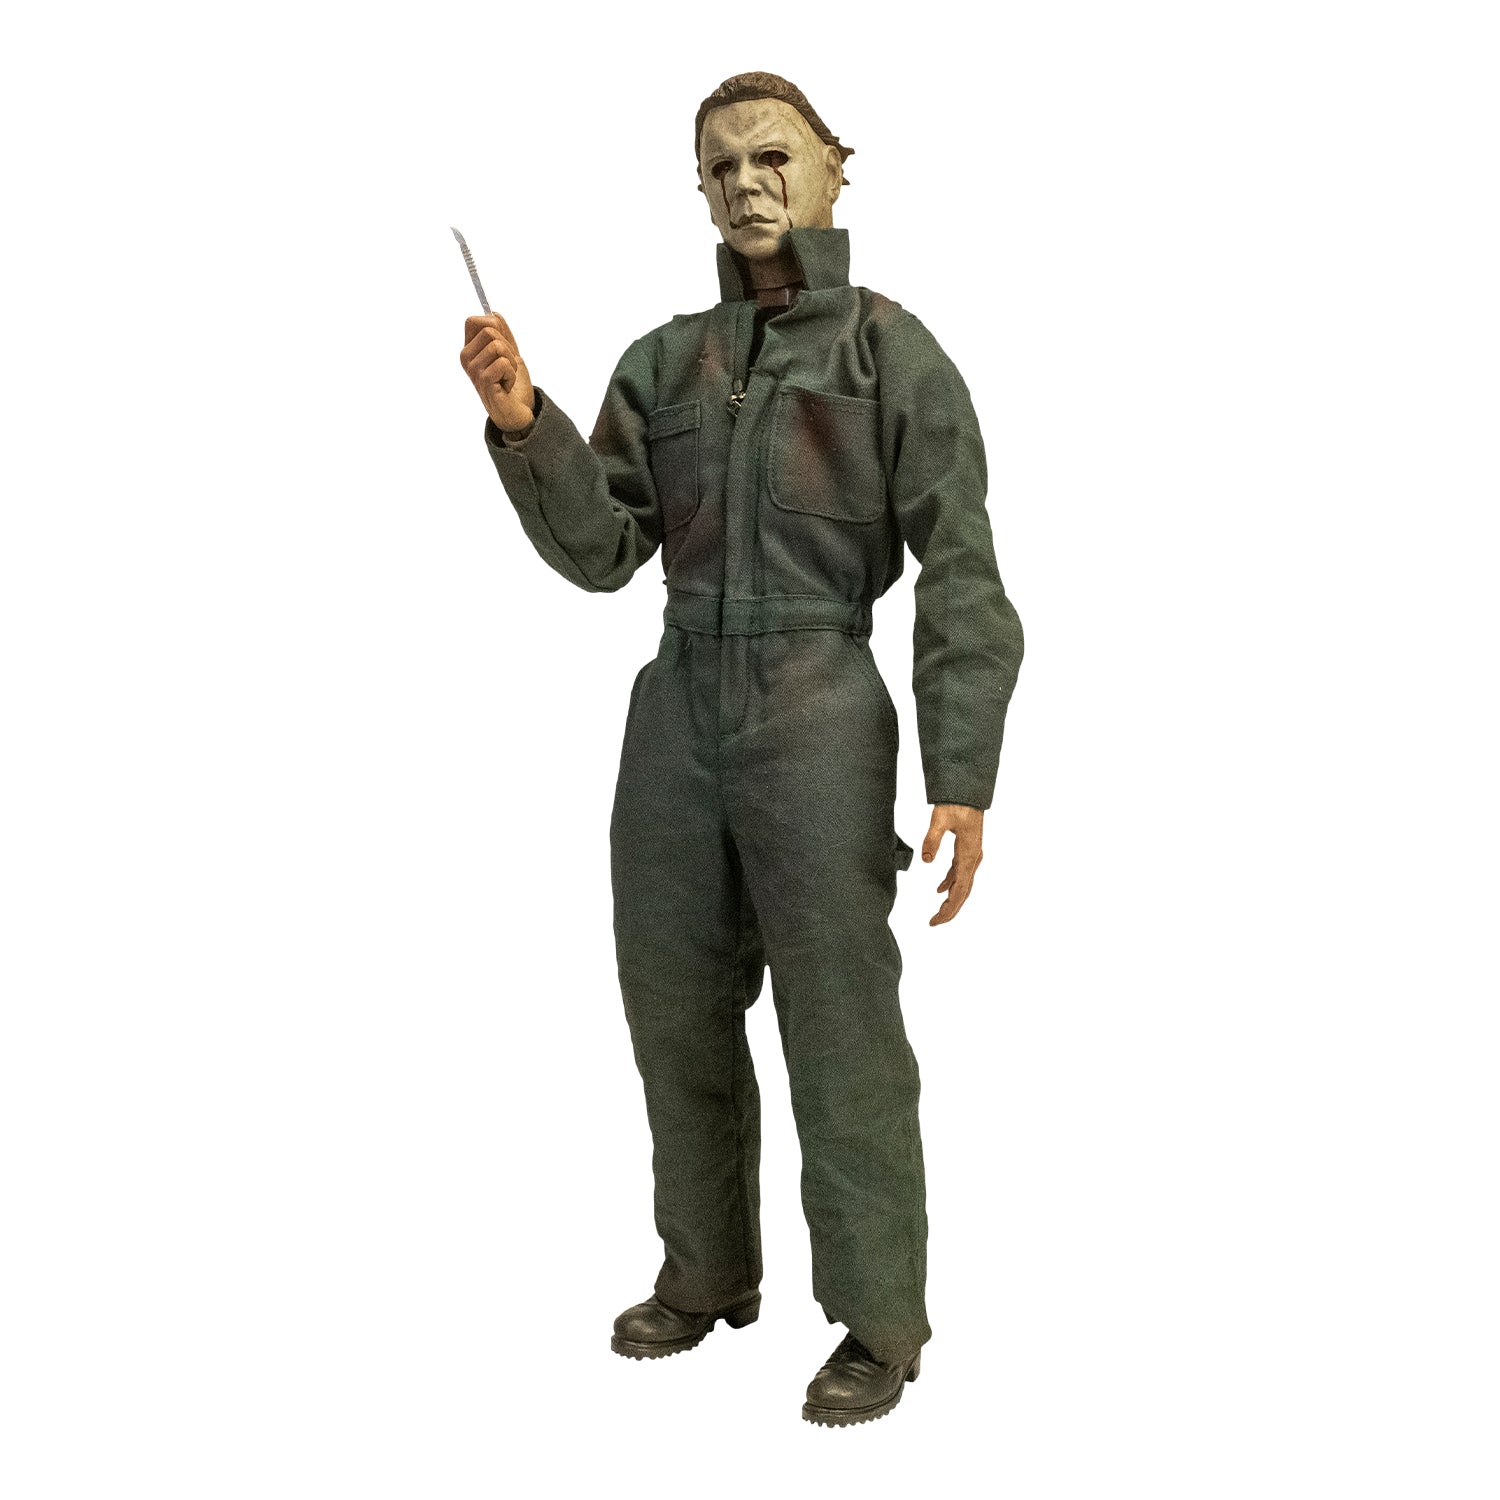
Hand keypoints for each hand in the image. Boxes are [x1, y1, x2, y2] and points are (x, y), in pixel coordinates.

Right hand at [460, 313, 535, 432]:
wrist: (519, 413)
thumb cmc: (513, 386)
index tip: (504, 346)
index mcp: (470, 350)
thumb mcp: (510, 353)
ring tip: (507, 378)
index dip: (495, 327)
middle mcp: (466, 359)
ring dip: (512, 363)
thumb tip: (493, 313)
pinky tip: (506, 387)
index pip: (474, 321)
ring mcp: (473, 371)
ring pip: (497, 346)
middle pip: (489, 330)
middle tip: (508, 367)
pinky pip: (503, 363)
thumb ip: (503, 333)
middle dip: (508, 347)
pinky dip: (512, 374)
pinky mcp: (483, 383)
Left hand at [922, 803, 983, 925]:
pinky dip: (950, 883)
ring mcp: (972, 854)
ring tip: (937, 913)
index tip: (935, 920)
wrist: (968, 791)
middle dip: (950, 910)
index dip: (948, 908)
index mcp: (968, 855)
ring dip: (951, 899)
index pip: (960, 890)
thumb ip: (932, 839)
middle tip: (933, 923)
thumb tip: (925, 860)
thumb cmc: (956, 803)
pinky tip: (939, 889)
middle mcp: (973, 858)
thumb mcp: (940, 819)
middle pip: (963, 892)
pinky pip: (959, 873)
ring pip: (963, 884)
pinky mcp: (967, 850)